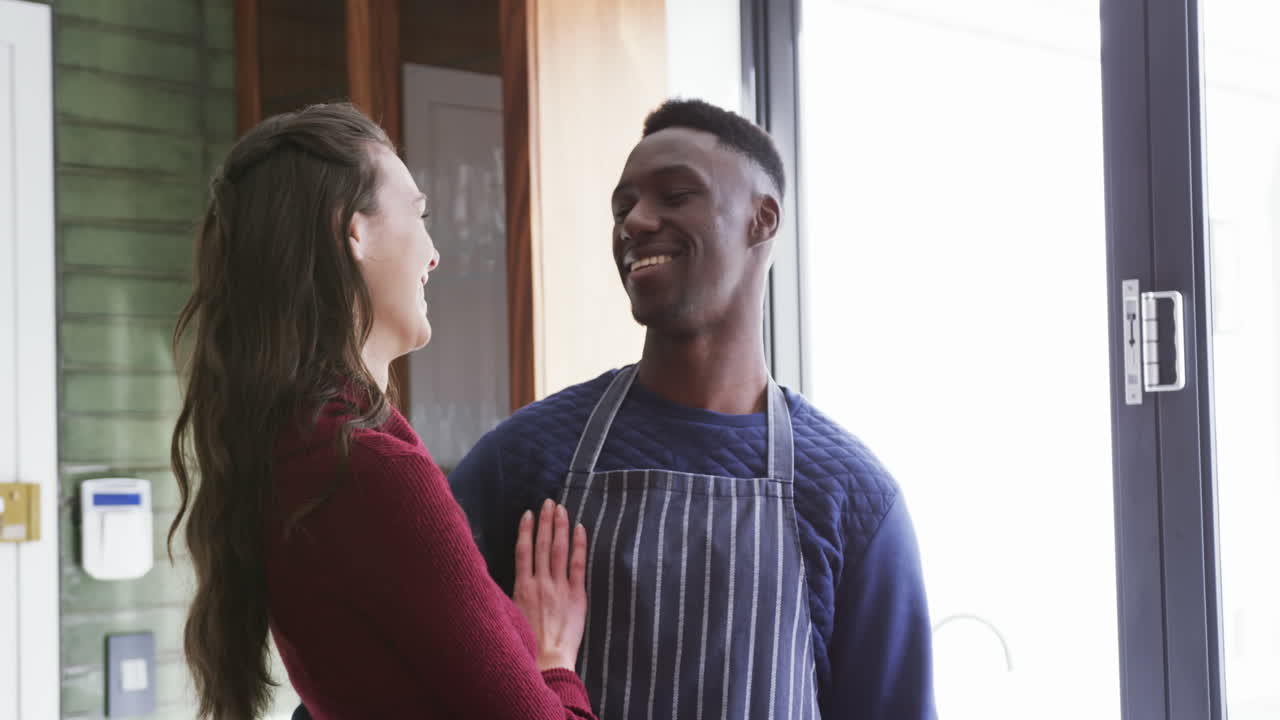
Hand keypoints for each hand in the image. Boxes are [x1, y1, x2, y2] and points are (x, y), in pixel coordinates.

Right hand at [513, 499, 587, 671]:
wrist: (548, 661)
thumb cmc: (527, 643)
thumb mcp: (510, 615)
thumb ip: (512, 594)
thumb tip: (513, 577)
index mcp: (521, 587)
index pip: (523, 550)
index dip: (525, 530)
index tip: (528, 513)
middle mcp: (540, 583)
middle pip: (543, 544)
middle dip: (545, 521)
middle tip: (548, 502)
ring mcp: (559, 587)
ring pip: (560, 549)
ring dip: (560, 526)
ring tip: (561, 509)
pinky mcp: (577, 595)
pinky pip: (578, 564)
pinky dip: (579, 544)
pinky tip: (580, 529)